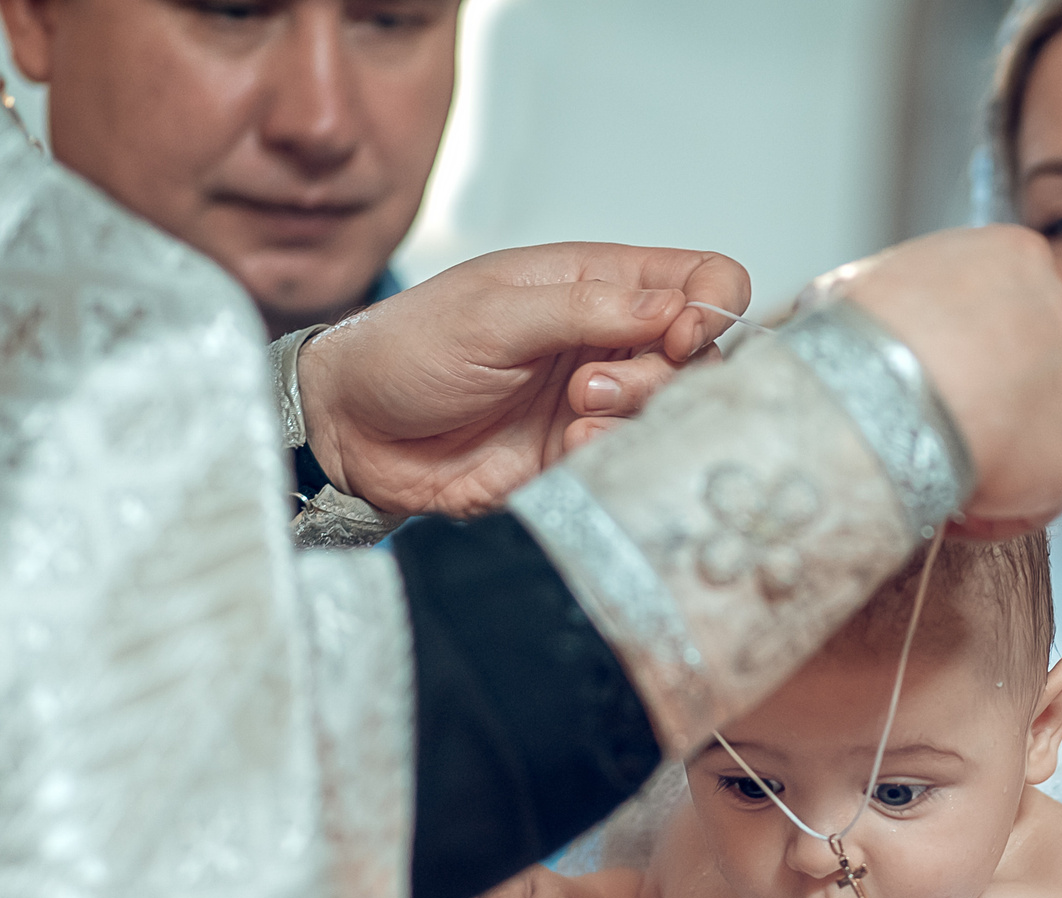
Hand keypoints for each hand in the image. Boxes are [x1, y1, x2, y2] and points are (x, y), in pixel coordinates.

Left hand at [296, 242, 751, 515]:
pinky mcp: (581, 453)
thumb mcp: (493, 313)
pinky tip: (571, 445)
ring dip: (638, 412)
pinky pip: (632, 456)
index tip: (681, 334)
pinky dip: (614, 453)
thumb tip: (676, 307)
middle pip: (704, 354)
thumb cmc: (406, 348)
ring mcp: (599, 396)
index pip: (701, 278)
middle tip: (593, 383)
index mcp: (596, 281)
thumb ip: (588, 309)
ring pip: (675, 409)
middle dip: (666, 372)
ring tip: (576, 411)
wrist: (351, 428)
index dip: (711, 306)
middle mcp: (609, 337)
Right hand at [815, 226, 1061, 537]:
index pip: (1011, 298)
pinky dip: (1000, 509)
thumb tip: (843, 312)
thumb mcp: (863, 281)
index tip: (938, 364)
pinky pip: (1038, 494)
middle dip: (998, 391)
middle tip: (942, 418)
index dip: (973, 337)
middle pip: (1039, 359)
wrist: (886, 392)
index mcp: (1018, 259)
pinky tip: (954, 509)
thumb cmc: (865, 331)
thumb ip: (887, 294)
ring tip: (942, 470)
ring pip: (1043, 428)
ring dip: (1001, 451)